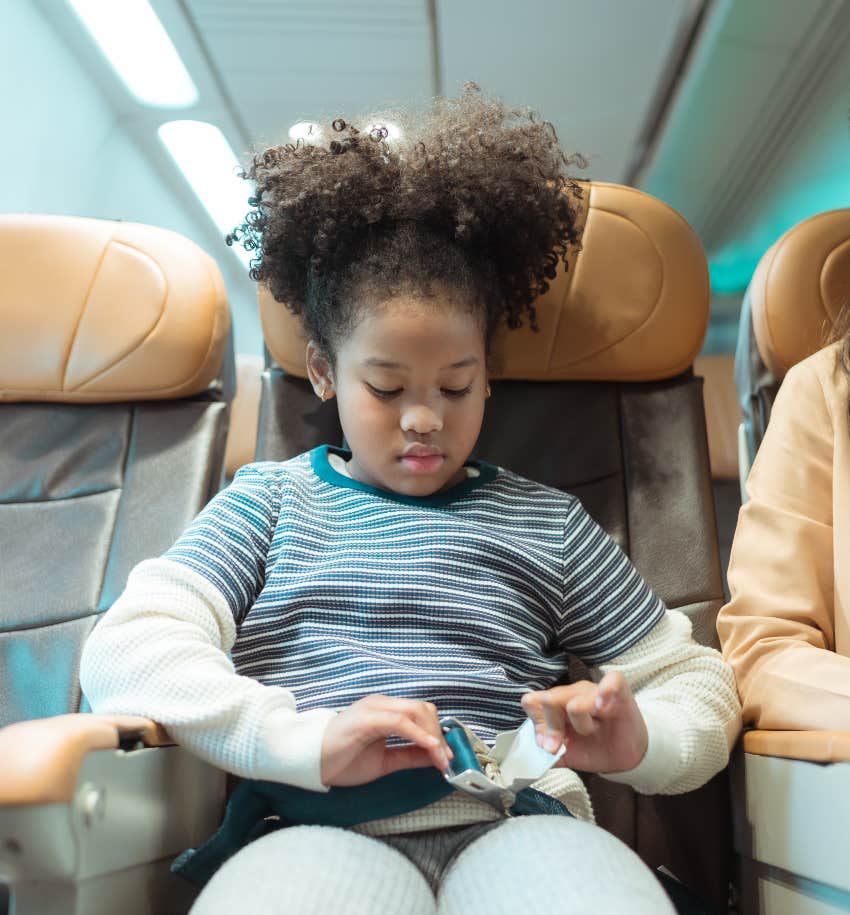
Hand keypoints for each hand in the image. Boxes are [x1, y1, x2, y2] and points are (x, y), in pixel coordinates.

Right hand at [320, 694, 452, 786]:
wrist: (309, 762)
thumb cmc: (341, 760)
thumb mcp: (384, 761)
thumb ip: (408, 755)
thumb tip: (436, 756)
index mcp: (385, 711)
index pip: (422, 713)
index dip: (439, 734)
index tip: (449, 758)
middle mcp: (382, 704)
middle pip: (424, 709)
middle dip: (440, 734)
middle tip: (447, 760)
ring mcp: (374, 708)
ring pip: (416, 712)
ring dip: (433, 736)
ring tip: (441, 759)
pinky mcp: (367, 718)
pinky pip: (400, 722)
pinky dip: (419, 735)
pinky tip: (430, 749)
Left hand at [521, 671, 647, 773]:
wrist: (625, 756)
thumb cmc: (592, 748)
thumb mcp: (565, 753)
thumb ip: (546, 753)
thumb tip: (534, 750)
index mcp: (555, 703)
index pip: (532, 702)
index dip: (536, 724)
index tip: (546, 745)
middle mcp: (572, 693)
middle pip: (549, 700)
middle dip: (553, 728)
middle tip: (560, 745)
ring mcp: (594, 690)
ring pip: (575, 703)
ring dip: (582, 725)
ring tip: (593, 731)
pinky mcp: (619, 690)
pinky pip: (612, 680)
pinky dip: (605, 693)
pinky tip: (603, 709)